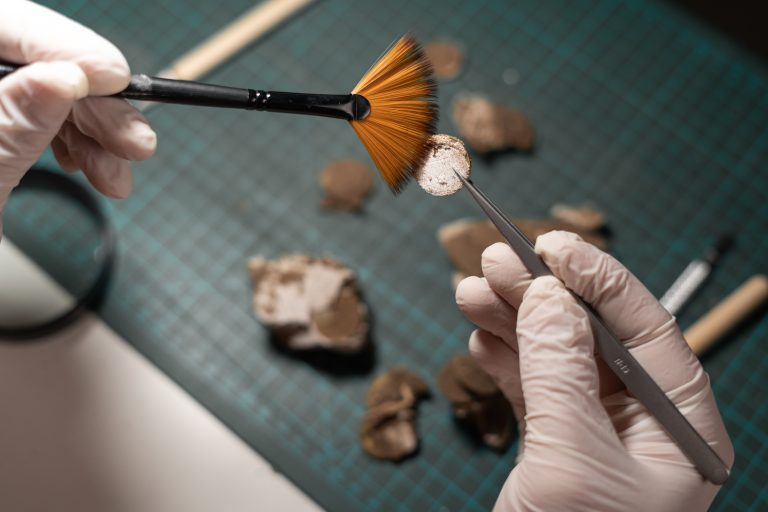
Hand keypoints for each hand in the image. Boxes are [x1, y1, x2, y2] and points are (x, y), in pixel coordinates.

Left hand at [0, 0, 155, 233]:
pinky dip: (73, 144)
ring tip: (118, 175)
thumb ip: (11, 123)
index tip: (117, 78)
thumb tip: (64, 77)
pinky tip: (92, 169)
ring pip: (43, 94)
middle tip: (136, 143)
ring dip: (93, 134)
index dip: (64, 46)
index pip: (2, 24)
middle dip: (93, 105)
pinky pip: (37, 119)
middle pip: (30, 62)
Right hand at [456, 231, 733, 511]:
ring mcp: (600, 435)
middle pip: (594, 337)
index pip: (648, 332)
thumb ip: (561, 372)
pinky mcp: (559, 446)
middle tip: (492, 260)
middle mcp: (645, 427)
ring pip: (556, 356)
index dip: (600, 281)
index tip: (552, 248)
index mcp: (680, 431)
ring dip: (511, 321)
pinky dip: (503, 358)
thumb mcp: (571, 459)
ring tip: (469, 291)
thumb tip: (549, 295)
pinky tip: (478, 335)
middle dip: (541, 295)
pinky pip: (533, 387)